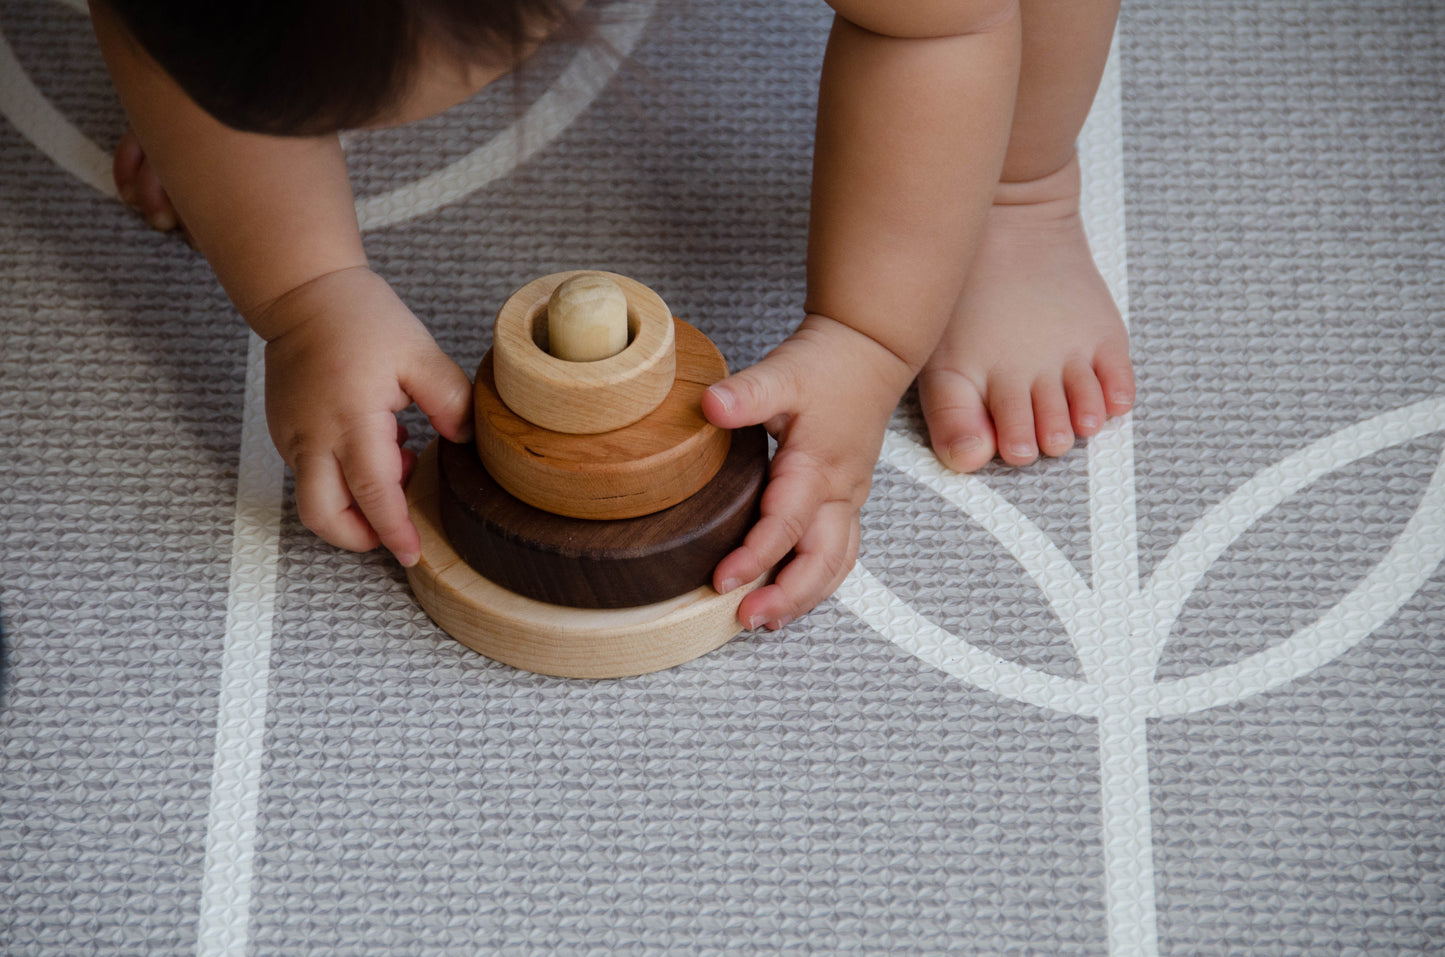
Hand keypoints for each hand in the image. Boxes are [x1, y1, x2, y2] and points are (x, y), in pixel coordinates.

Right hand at [258, 267, 473, 564]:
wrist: (303, 294)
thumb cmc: (360, 319)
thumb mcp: (419, 353)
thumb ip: (449, 399)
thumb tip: (465, 439)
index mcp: (351, 421)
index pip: (373, 494)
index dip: (393, 531)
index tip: (411, 553)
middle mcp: (313, 439)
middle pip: (324, 517)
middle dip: (359, 537)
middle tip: (396, 527)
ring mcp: (292, 438)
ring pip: (315, 500)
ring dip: (355, 502)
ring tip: (397, 456)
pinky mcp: (284, 433)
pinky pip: (310, 475)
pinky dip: (342, 478)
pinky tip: (375, 442)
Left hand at [702, 315, 915, 629]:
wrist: (869, 351)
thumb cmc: (827, 365)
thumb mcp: (782, 372)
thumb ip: (745, 393)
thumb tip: (710, 406)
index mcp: (819, 467)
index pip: (785, 525)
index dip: (754, 557)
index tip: (722, 581)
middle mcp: (840, 492)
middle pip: (821, 561)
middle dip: (787, 597)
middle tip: (747, 620)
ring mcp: (849, 499)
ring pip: (836, 564)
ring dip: (804, 596)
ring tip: (766, 620)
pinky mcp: (847, 500)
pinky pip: (839, 552)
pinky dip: (817, 579)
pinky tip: (790, 594)